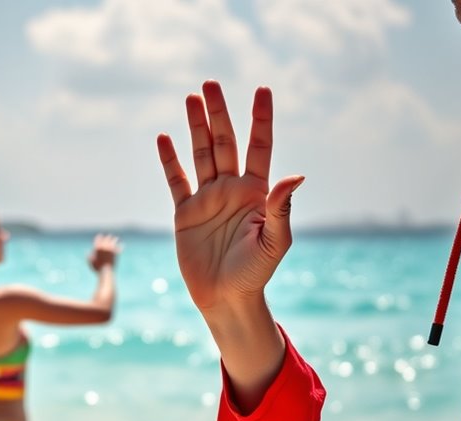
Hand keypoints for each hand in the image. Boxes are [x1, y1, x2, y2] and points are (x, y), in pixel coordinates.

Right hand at [88, 234, 120, 271]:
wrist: (106, 272)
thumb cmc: (97, 268)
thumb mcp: (91, 262)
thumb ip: (89, 256)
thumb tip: (88, 253)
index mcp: (97, 248)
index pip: (98, 239)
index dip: (99, 237)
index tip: (100, 235)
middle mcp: (104, 247)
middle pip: (106, 239)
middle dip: (107, 237)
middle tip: (109, 236)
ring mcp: (110, 249)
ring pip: (113, 241)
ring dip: (114, 239)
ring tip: (116, 238)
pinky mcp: (116, 253)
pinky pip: (118, 248)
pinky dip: (120, 247)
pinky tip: (122, 245)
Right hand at [156, 81, 303, 314]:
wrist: (226, 298)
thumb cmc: (256, 273)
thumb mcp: (274, 241)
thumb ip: (281, 209)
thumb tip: (295, 176)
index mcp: (256, 192)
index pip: (260, 147)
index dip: (261, 119)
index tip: (262, 90)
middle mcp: (232, 189)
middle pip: (225, 142)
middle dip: (219, 113)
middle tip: (210, 83)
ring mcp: (207, 199)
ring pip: (200, 154)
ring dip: (196, 126)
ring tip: (191, 98)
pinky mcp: (185, 214)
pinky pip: (177, 180)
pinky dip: (170, 159)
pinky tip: (165, 137)